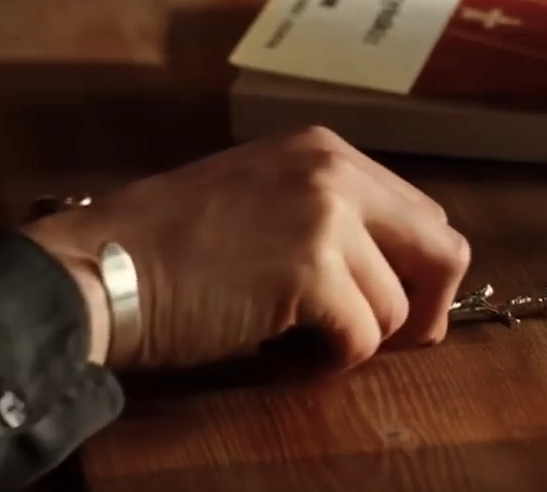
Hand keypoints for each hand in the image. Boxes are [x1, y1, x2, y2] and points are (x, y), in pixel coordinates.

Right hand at [22, 126, 470, 370]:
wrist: (100, 269)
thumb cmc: (174, 246)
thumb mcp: (268, 199)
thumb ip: (336, 220)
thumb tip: (401, 275)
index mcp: (330, 153)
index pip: (425, 217)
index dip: (419, 272)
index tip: (392, 305)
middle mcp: (337, 173)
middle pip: (445, 252)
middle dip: (426, 310)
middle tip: (385, 339)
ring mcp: (327, 218)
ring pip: (398, 309)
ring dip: (358, 340)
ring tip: (301, 340)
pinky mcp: (311, 271)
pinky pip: (362, 339)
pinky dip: (330, 362)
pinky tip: (286, 354)